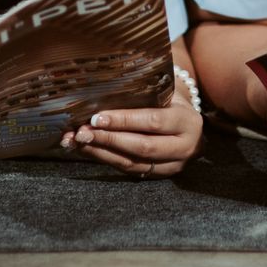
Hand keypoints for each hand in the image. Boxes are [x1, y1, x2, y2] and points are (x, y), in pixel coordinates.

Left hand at [59, 90, 202, 179]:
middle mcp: (185, 148)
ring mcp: (173, 166)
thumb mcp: (166, 92)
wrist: (188, 122)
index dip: (124, 121)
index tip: (97, 118)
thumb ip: (143, 93)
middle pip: (142, 147)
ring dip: (101, 153)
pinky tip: (87, 150)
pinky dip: (106, 159)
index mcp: (188, 122)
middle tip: (82, 132)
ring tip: (78, 142)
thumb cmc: (171, 100)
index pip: (153, 122)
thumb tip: (103, 91)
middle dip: (108, 140)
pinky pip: (129, 170)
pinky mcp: (158, 175)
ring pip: (132, 163)